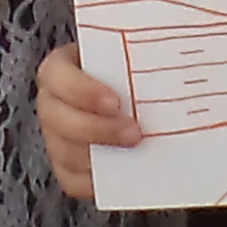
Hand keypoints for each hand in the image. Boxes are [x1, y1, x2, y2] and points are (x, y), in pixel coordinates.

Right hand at [36, 40, 138, 199]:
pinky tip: (122, 173)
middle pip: (56, 117)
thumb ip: (142, 55)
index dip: (82, 90)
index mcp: (60, 67)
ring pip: (63, 151)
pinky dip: (94, 181)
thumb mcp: (132, 52)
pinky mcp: (65, 165)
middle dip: (96, 128)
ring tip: (135, 152)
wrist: (132, 95)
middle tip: (134, 132)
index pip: (56, 74)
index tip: (116, 101)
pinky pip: (71, 180)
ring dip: (99, 155)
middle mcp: (52, 102)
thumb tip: (174, 45)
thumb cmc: (128, 66)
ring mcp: (55, 136)